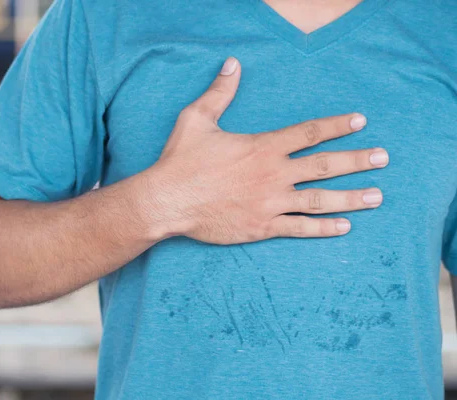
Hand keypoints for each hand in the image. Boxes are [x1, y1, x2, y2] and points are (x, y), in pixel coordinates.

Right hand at [146, 57, 388, 244]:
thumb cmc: (181, 161)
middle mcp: (273, 174)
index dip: (336, 125)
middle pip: (324, 165)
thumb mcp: (197, 119)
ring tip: (376, 196)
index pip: (308, 133)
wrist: (167, 200)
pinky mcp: (262, 226)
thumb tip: (232, 65)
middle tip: (382, 158)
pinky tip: (344, 227)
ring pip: (320, 199)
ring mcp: (271, 202)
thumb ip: (220, 92)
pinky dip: (324, 228)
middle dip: (357, 160)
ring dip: (351, 197)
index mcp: (262, 147)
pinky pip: (300, 228)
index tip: (359, 121)